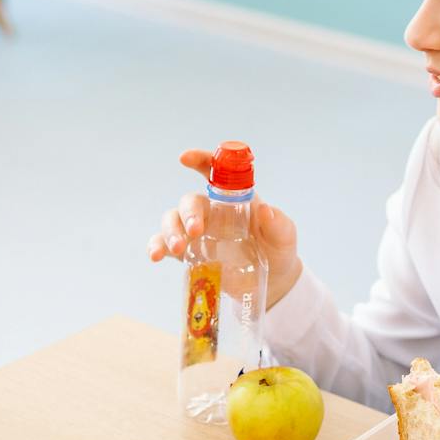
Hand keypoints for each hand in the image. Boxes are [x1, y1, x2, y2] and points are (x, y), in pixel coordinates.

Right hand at [146, 148, 301, 308]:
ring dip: (170, 231)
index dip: (200, 161)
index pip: (214, 172)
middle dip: (188, 213)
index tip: (185, 159)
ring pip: (172, 220)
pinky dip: (156, 247)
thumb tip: (265, 210)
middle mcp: (211, 211)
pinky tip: (155, 256)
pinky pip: (164, 244)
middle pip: (190, 201)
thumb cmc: (277, 249)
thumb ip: (278, 223)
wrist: (272, 280)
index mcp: (233, 199)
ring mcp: (196, 232)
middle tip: (195, 231)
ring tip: (177, 249)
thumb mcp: (284, 236)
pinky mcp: (188, 253)